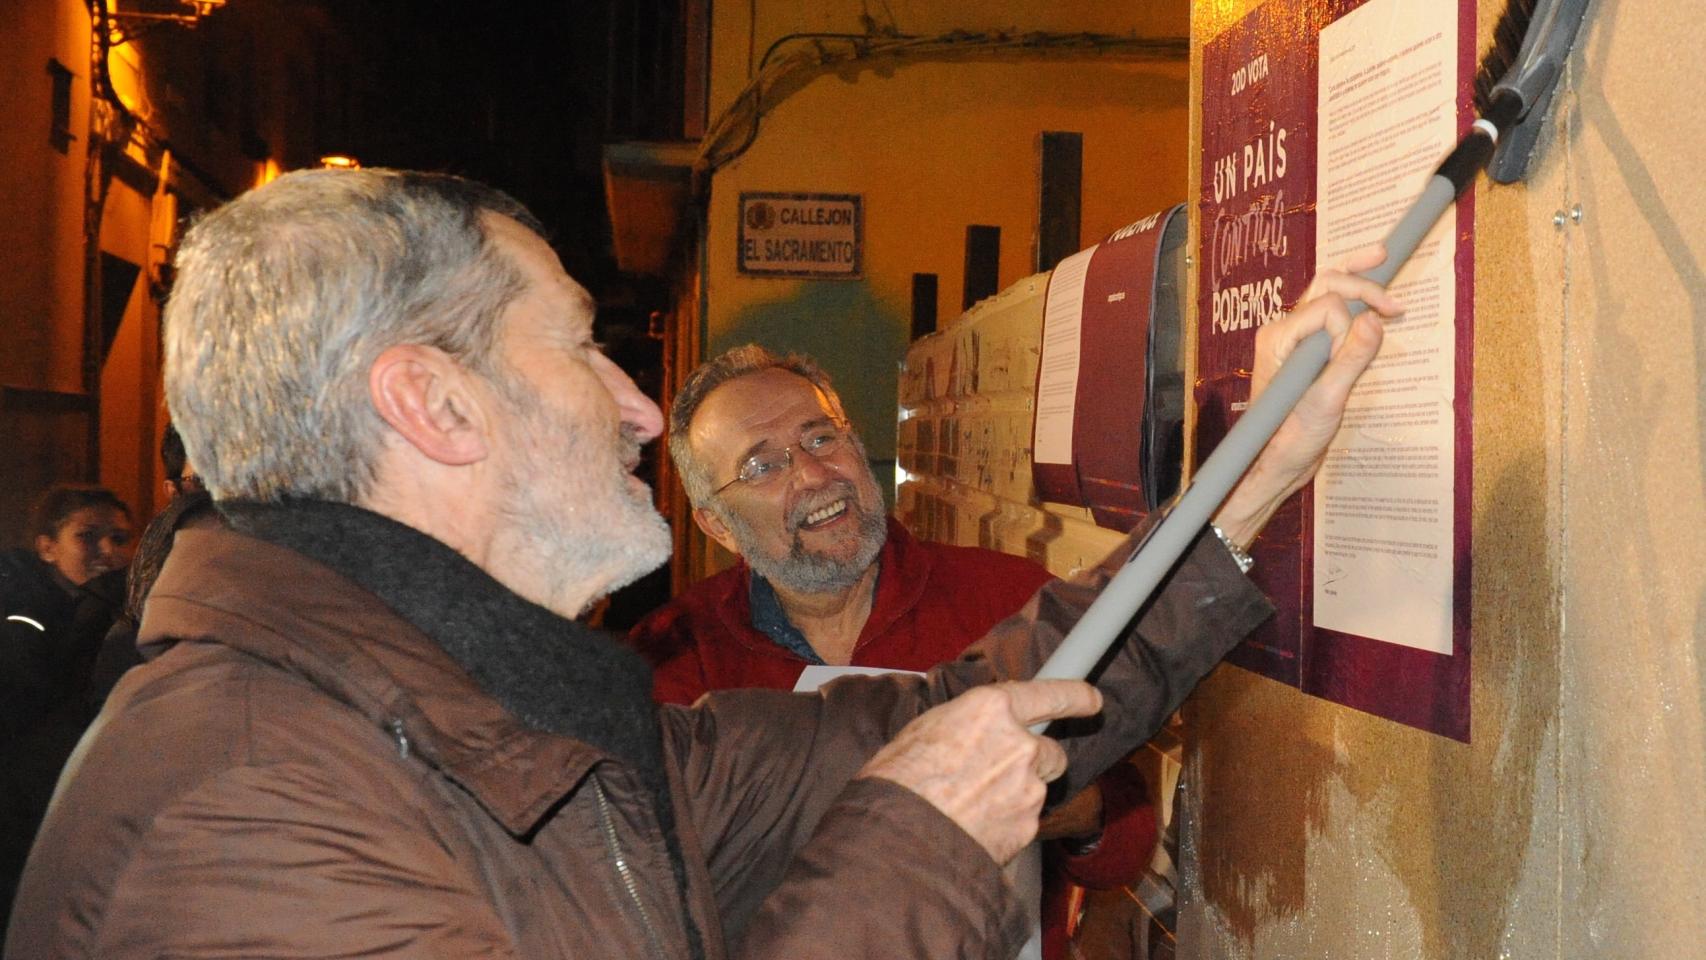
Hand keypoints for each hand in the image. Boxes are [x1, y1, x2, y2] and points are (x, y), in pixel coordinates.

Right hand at [856, 680, 1102, 864]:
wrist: (896, 840)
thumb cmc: (897, 781)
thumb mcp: (924, 731)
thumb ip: (966, 726)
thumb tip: (976, 730)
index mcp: (991, 710)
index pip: (1051, 695)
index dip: (1075, 696)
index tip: (1091, 699)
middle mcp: (1019, 744)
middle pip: (1050, 750)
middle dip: (1034, 761)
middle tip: (998, 773)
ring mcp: (1028, 788)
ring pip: (1038, 787)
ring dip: (1017, 794)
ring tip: (973, 806)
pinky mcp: (1028, 826)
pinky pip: (1025, 820)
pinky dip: (1008, 823)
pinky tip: (974, 827)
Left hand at [1212, 245, 1404, 547]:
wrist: (1277, 462)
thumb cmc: (1292, 439)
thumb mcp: (1326, 403)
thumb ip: (1350, 361)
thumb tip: (1373, 320)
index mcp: (1278, 339)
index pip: (1328, 306)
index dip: (1351, 325)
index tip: (1358, 356)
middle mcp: (1283, 331)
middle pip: (1326, 284)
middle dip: (1362, 283)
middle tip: (1396, 303)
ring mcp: (1296, 338)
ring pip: (1328, 291)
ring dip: (1358, 280)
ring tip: (1382, 257)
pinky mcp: (1309, 349)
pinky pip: (1332, 312)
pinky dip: (1354, 298)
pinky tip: (1372, 291)